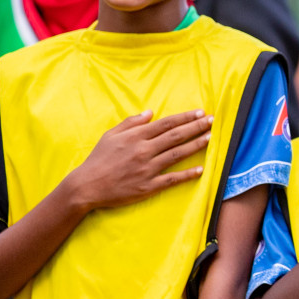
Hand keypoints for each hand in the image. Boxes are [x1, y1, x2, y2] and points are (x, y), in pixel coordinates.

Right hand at [66, 110, 213, 213]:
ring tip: (210, 138)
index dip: (185, 117)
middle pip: (176, 136)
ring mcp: (147, 169)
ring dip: (196, 145)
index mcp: (135, 137)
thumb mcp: (110, 135)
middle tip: (212, 121)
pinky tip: (201, 169)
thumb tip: (150, 112)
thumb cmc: (98, 159)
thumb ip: (131, 123)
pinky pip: (172, 179)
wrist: (86, 186)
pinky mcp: (148, 186)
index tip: (200, 112)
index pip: (166, 123)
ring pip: (177, 154)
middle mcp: (144, 150)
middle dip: (196, 127)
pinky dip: (187, 174)